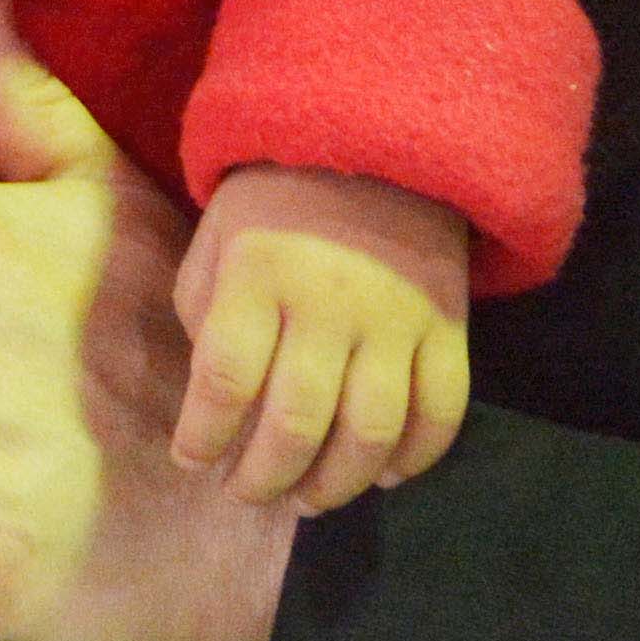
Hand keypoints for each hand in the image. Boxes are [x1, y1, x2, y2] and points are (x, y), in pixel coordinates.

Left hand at [170, 165, 472, 513]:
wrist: (378, 141)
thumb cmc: (277, 201)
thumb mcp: (218, 240)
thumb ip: (208, 318)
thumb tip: (217, 404)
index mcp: (259, 274)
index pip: (226, 379)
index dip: (204, 435)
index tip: (192, 461)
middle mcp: (328, 303)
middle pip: (297, 421)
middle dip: (264, 477)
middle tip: (247, 495)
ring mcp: (396, 318)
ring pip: (370, 432)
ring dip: (336, 484)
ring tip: (307, 499)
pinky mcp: (448, 325)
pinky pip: (441, 412)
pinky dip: (416, 457)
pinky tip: (385, 476)